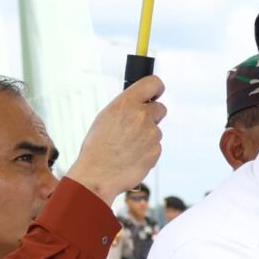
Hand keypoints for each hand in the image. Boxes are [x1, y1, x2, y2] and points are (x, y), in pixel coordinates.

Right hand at [66, 76, 167, 202]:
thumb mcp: (105, 117)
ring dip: (146, 137)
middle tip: (136, 128)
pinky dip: (147, 152)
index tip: (156, 93)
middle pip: (160, 108)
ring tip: (127, 147)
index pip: (153, 83)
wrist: (98, 175)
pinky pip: (155, 147)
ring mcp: (151, 134)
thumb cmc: (97, 148)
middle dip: (152, 116)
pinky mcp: (156, 150)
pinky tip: (132, 157)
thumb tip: (139, 103)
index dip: (157, 88)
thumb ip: (125, 107)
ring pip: (156, 131)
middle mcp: (141, 116)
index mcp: (126, 104)